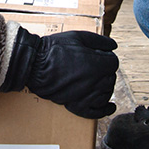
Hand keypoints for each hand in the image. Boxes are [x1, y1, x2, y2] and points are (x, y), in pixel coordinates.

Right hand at [3, 29, 118, 118]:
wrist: (34, 64)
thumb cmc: (54, 48)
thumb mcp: (78, 37)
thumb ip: (100, 41)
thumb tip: (114, 46)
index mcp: (96, 64)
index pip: (114, 63)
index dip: (107, 57)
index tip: (99, 55)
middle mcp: (93, 82)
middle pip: (111, 78)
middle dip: (106, 70)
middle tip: (95, 65)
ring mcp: (85, 95)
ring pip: (106, 93)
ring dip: (105, 86)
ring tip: (97, 79)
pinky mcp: (76, 105)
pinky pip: (96, 111)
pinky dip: (105, 110)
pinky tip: (110, 107)